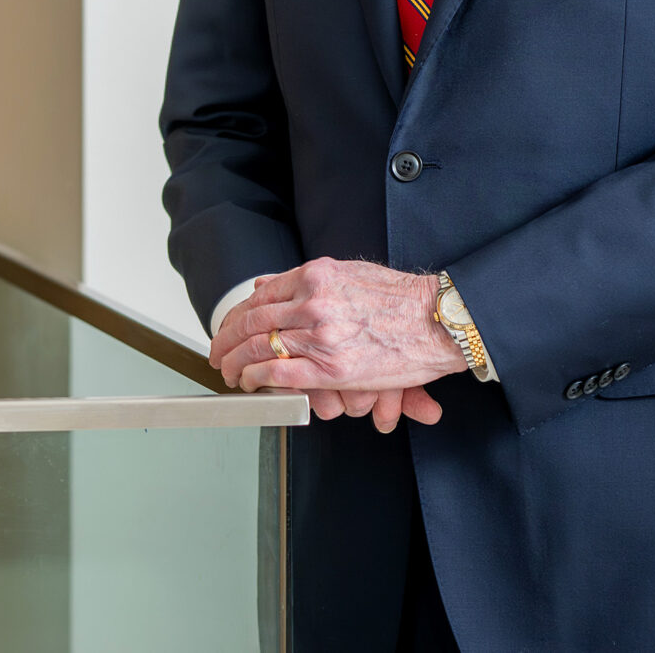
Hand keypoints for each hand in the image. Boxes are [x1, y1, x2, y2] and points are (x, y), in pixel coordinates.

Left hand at [208, 258, 465, 430]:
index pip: (259, 296)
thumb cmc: (399, 298)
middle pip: (252, 322)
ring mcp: (320, 335)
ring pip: (260, 347)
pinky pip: (279, 372)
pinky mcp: (332, 368)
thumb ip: (303, 279)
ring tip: (229, 372)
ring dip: (236, 362)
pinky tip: (249, 382)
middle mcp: (312, 302)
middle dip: (226, 340)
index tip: (228, 327)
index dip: (236, 316)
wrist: (437, 320)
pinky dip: (256, 378)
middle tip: (217, 352)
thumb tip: (265, 284)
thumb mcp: (346, 272)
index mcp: (314, 276)